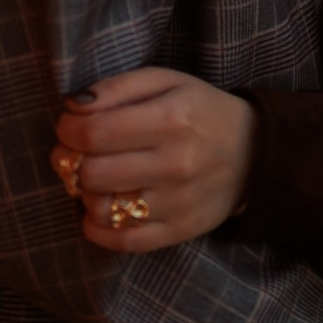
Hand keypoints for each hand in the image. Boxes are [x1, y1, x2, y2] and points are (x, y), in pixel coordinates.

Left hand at [50, 69, 253, 251]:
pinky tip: (102, 209)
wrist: (255, 152)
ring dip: (86, 193)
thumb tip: (72, 106)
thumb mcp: (166, 81)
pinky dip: (98, 228)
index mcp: (171, 119)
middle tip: (76, 153)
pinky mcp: (180, 230)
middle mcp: (175, 163)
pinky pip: (122, 241)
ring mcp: (178, 203)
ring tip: (97, 178)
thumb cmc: (200, 110)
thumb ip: (117, 87)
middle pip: (91, 173)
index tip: (70, 126)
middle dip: (70, 161)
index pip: (92, 133)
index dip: (67, 129)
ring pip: (101, 208)